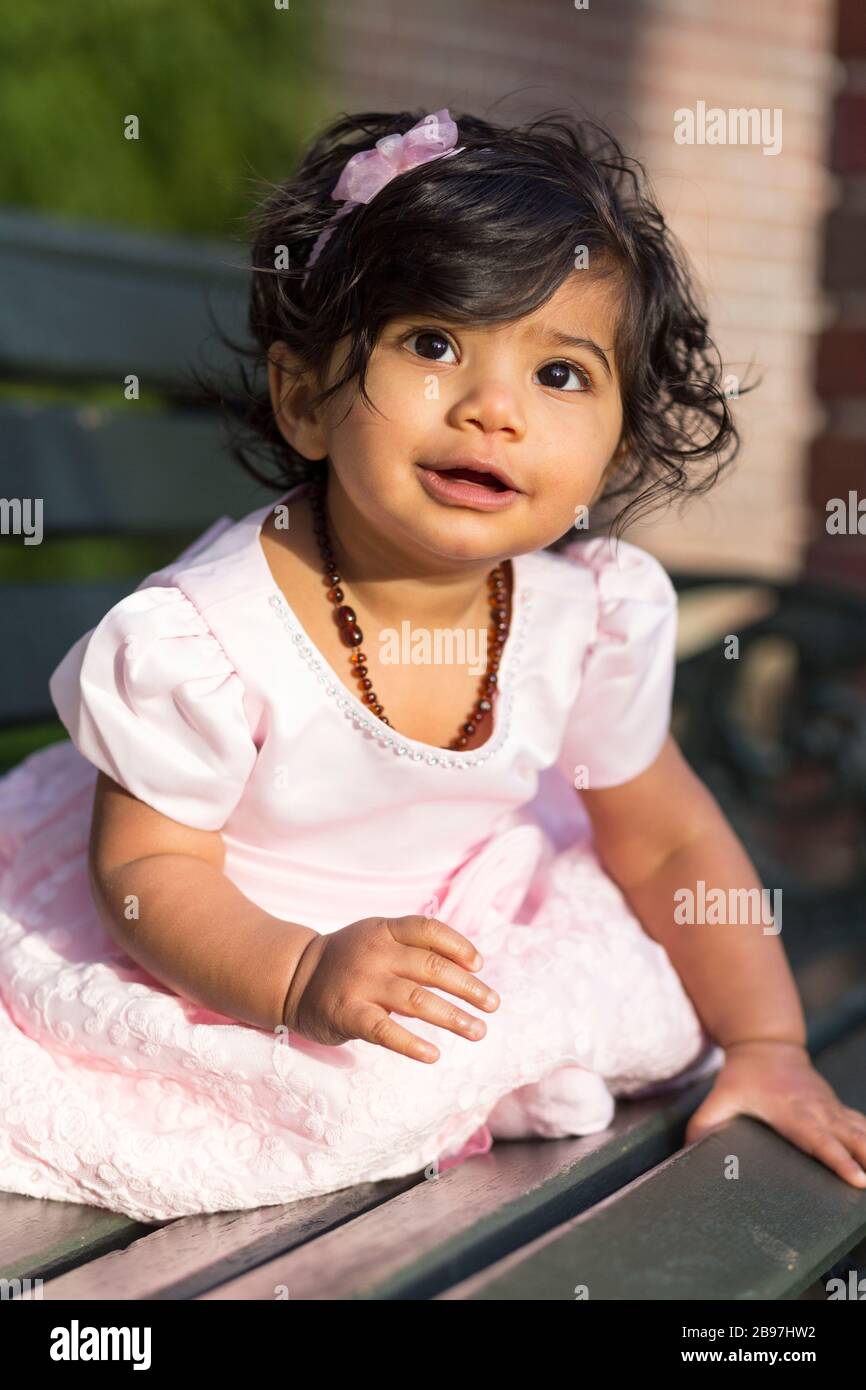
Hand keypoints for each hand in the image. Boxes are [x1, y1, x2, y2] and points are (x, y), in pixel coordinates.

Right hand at [281, 914, 499, 1062]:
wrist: (294, 977)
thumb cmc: (348, 960)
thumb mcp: (377, 938)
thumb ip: (413, 947)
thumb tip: (467, 967)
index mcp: (384, 930)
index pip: (429, 930)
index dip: (459, 946)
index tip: (479, 966)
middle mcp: (375, 954)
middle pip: (432, 968)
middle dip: (468, 988)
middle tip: (493, 1004)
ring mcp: (361, 984)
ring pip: (417, 1001)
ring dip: (453, 1017)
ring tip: (478, 1031)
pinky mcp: (348, 1015)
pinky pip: (385, 1031)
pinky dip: (412, 1044)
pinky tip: (434, 1055)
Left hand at [685, 1039, 865, 1188]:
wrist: (766, 1045)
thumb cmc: (742, 1075)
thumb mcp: (720, 1096)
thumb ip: (704, 1123)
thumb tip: (687, 1152)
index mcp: (791, 1111)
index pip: (818, 1139)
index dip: (838, 1159)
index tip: (858, 1178)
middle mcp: (816, 1109)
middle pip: (849, 1136)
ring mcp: (829, 1107)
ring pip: (859, 1130)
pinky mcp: (835, 1108)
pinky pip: (860, 1125)